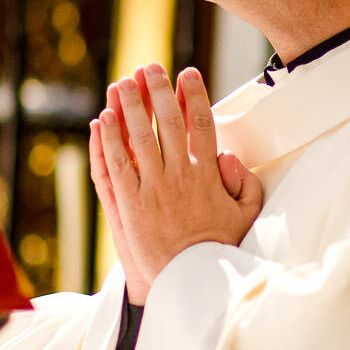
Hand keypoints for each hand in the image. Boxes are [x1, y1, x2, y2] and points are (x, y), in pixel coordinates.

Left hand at [89, 63, 262, 303]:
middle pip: (167, 123)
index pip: (201, 125)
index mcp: (207, 175)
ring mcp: (152, 189)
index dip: (194, 96)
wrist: (191, 282)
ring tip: (121, 82)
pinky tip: (102, 120)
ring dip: (129, 107)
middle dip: (157, 91)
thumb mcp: (246, 215)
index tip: (187, 74)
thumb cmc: (220, 250)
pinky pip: (116, 165)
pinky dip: (108, 141)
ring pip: (138, 137)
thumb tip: (226, 154)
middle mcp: (179, 176)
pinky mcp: (130, 205)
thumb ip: (243, 182)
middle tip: (149, 68)